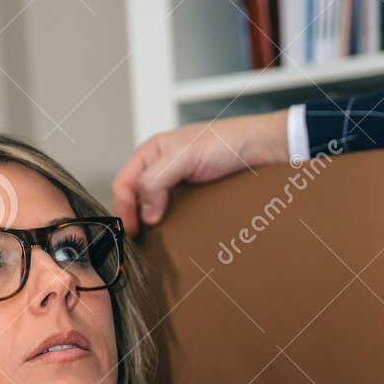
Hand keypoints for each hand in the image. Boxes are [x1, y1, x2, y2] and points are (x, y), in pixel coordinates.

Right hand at [111, 112, 287, 234]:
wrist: (261, 150)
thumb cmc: (226, 142)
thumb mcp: (184, 155)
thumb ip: (156, 179)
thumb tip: (144, 212)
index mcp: (150, 153)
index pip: (122, 184)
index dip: (123, 208)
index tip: (132, 230)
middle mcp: (159, 170)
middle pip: (134, 200)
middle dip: (134, 219)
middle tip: (141, 241)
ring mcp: (175, 186)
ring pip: (152, 210)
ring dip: (153, 226)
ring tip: (156, 242)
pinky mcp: (191, 199)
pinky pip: (172, 216)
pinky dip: (170, 226)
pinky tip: (175, 235)